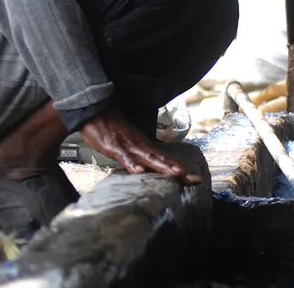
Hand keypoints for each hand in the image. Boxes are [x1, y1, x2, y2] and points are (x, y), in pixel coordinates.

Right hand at [80, 109, 202, 185]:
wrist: (96, 113)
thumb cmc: (112, 130)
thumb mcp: (128, 145)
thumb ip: (138, 155)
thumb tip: (147, 169)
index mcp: (145, 147)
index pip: (166, 160)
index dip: (180, 169)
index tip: (196, 179)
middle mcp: (141, 146)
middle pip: (163, 160)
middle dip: (179, 170)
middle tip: (196, 179)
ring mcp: (129, 146)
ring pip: (149, 158)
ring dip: (163, 166)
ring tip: (177, 174)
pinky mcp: (114, 146)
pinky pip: (124, 156)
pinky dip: (132, 163)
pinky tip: (139, 171)